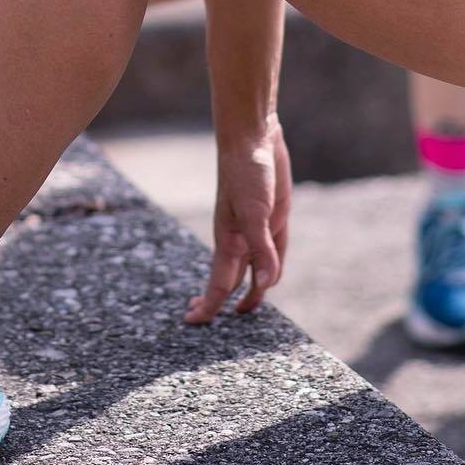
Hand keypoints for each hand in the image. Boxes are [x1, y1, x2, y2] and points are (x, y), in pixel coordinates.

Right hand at [184, 115, 290, 323]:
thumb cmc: (247, 173)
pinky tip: (267, 277)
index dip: (208, 307)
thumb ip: (262, 250)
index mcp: (229, 241)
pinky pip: (272, 252)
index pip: (218, 285)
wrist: (254, 139)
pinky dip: (269, 269)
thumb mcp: (256, 212)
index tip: (191, 324)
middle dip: (224, 304)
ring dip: (250, 290)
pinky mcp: (273, 218)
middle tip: (216, 325)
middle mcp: (240, 239)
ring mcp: (257, 229)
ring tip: (244, 309)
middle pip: (233, 282)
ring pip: (254, 270)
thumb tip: (264, 286)